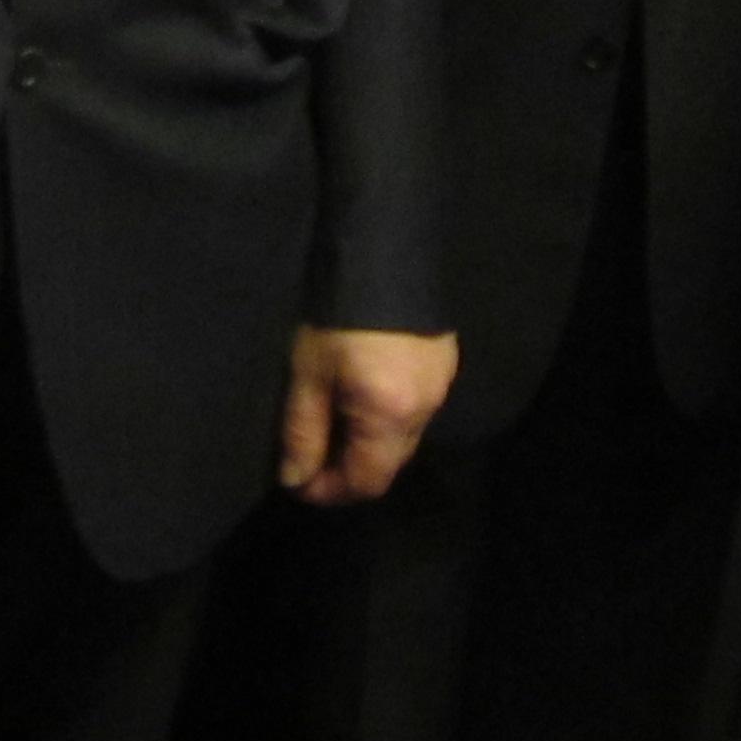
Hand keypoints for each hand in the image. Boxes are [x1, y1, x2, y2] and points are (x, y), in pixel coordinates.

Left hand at [277, 324, 456, 504]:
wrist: (382, 249)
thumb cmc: (336, 316)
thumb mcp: (308, 375)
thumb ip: (303, 433)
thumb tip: (296, 479)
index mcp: (391, 416)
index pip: (367, 481)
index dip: (331, 491)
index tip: (300, 482)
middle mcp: (426, 409)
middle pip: (390, 463)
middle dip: (350, 469)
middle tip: (313, 454)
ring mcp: (440, 385)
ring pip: (405, 436)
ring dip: (370, 442)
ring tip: (336, 420)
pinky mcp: (444, 362)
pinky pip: (416, 408)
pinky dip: (389, 415)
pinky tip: (364, 392)